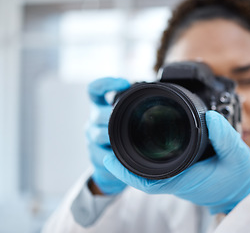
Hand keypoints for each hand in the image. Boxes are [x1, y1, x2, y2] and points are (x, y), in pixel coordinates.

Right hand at [86, 77, 129, 194]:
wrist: (110, 167)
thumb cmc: (122, 136)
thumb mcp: (125, 118)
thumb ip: (133, 106)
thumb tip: (158, 91)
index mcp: (99, 107)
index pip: (94, 90)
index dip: (106, 84)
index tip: (124, 84)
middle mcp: (92, 121)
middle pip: (97, 114)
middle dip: (113, 117)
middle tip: (129, 120)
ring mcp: (91, 139)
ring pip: (99, 135)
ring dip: (114, 137)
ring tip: (127, 140)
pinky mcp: (94, 157)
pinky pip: (103, 156)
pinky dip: (114, 156)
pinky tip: (122, 156)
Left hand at [103, 110, 249, 213]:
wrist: (240, 191)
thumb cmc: (237, 177)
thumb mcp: (237, 156)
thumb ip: (226, 137)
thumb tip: (210, 117)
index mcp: (183, 178)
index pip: (147, 180)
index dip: (125, 172)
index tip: (108, 158)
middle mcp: (174, 179)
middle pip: (139, 174)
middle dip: (121, 161)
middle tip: (107, 138)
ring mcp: (175, 177)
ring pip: (145, 170)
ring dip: (130, 157)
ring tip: (117, 137)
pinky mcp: (178, 172)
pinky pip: (154, 167)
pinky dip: (143, 156)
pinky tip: (139, 142)